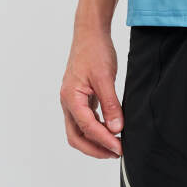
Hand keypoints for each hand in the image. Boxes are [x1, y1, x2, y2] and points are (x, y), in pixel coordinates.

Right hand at [60, 26, 123, 158]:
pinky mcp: (80, 97)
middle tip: (116, 153)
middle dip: (95, 148)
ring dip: (95, 140)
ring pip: (79, 130)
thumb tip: (116, 128)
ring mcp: (72, 100)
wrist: (90, 33)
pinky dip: (96, 128)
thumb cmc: (95, 50)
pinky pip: (85, 119)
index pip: (87, 127)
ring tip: (114, 145)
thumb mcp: (105, 77)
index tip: (119, 148)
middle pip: (76, 136)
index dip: (103, 140)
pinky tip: (109, 130)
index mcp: (71, 97)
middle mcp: (68, 102)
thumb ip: (110, 104)